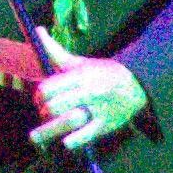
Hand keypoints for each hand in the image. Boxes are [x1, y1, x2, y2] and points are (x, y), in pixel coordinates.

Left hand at [27, 48, 143, 156]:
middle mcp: (90, 90)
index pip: (49, 88)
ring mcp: (98, 108)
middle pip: (54, 106)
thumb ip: (56, 51)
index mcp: (81, 74)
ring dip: (48, 132)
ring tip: (36, 138)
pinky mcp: (105, 124)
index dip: (39, 97)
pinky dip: (71, 141)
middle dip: (44, 113)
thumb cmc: (102, 73)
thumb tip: (37, 31)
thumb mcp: (80, 62)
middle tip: (44, 115)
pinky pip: (84, 135)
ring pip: (68, 121)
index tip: (39, 100)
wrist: (137, 84)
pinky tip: (64, 141)